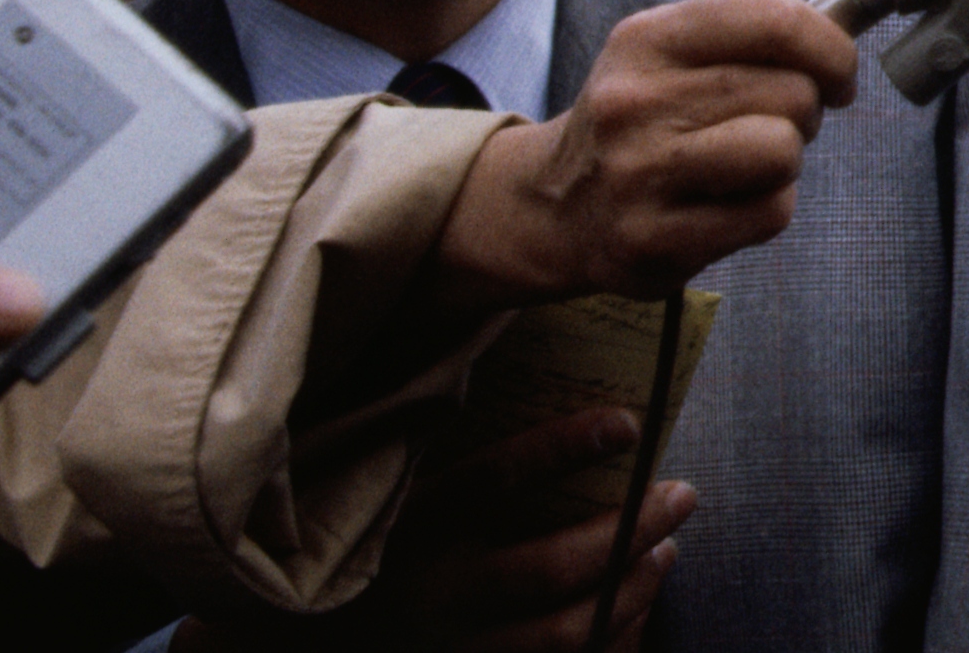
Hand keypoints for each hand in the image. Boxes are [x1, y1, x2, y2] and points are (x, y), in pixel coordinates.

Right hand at [173, 406, 689, 652]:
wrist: (286, 645)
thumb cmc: (354, 538)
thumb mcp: (385, 481)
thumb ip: (436, 433)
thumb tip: (517, 345)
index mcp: (409, 527)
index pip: (492, 481)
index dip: (563, 448)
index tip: (629, 420)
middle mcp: (429, 595)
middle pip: (545, 570)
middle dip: (626, 532)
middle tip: (683, 491)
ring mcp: (449, 649)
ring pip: (560, 636)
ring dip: (629, 591)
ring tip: (667, 549)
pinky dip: (610, 643)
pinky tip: (636, 608)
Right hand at [435, 0, 857, 307]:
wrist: (554, 207)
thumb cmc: (641, 116)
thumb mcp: (673, 46)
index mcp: (646, 39)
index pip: (775, 20)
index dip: (832, 47)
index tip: (837, 71)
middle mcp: (633, 102)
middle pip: (790, 91)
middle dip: (804, 109)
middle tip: (776, 120)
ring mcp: (638, 175)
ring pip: (781, 150)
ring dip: (786, 160)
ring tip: (751, 160)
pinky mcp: (652, 241)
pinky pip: (768, 213)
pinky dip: (767, 208)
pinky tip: (727, 202)